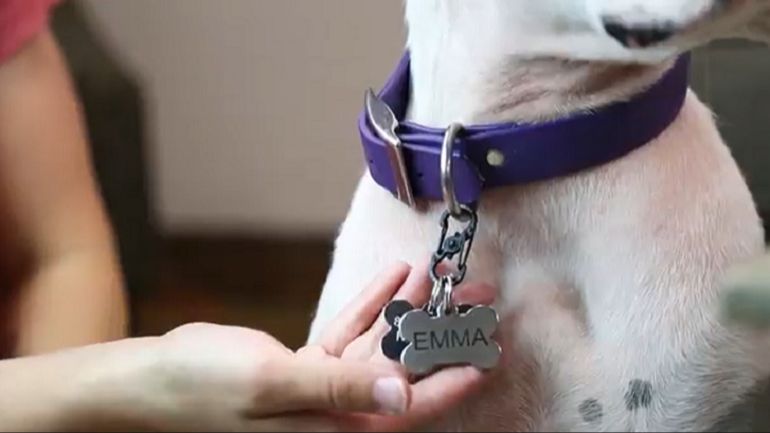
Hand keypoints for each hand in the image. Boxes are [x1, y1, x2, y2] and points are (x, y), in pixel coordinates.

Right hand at [98, 263, 495, 431]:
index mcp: (334, 432)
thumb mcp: (272, 385)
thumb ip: (340, 389)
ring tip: (442, 275)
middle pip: (403, 374)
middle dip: (440, 336)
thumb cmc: (200, 391)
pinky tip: (395, 277)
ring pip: (380, 348)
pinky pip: (349, 335)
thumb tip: (401, 397)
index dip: (450, 383)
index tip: (486, 355)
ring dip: (409, 310)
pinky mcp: (306, 370)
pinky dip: (371, 305)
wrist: (150, 382)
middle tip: (474, 300)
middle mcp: (336, 418)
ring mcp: (321, 392)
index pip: (408, 411)